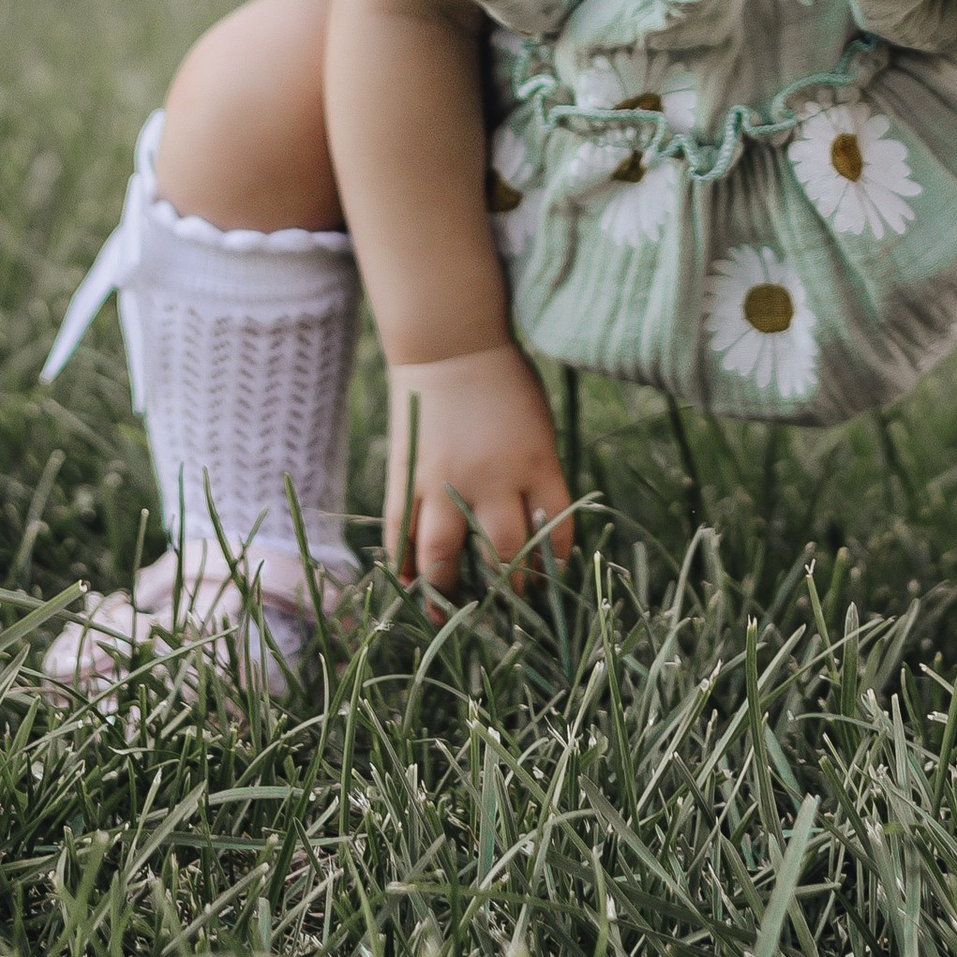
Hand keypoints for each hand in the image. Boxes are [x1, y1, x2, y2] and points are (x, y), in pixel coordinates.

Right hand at [383, 345, 574, 602]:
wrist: (450, 342)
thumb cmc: (504, 381)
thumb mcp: (538, 427)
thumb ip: (535, 478)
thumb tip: (530, 533)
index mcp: (538, 464)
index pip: (554, 533)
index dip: (552, 567)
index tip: (546, 581)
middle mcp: (493, 479)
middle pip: (504, 555)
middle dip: (508, 591)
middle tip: (506, 607)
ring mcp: (444, 481)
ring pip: (444, 557)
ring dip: (448, 593)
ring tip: (450, 613)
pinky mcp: (407, 477)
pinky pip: (402, 534)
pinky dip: (406, 565)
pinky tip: (412, 584)